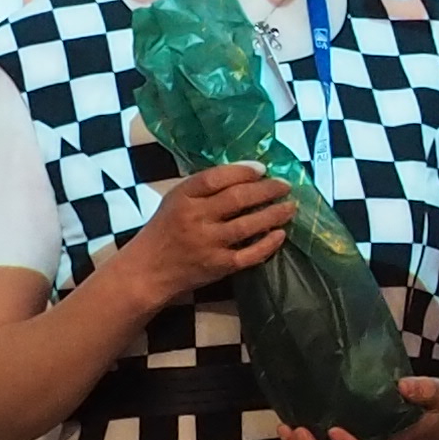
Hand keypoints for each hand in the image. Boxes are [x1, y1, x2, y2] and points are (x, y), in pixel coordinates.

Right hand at [118, 163, 292, 309]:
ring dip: (274, 214)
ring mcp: (208, 244)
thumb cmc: (166, 230)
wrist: (148, 270)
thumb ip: (204, 187)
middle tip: (285, 185)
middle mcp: (196, 218)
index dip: (243, 171)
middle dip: (267, 190)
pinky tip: (280, 234)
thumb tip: (247, 172)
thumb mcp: (176, 200)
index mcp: (183, 197)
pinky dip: (268, 244)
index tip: (263, 169)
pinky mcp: (219, 266)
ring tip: (290, 206)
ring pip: (248, 225)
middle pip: (237, 198)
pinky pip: (250, 254)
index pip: (216, 178)